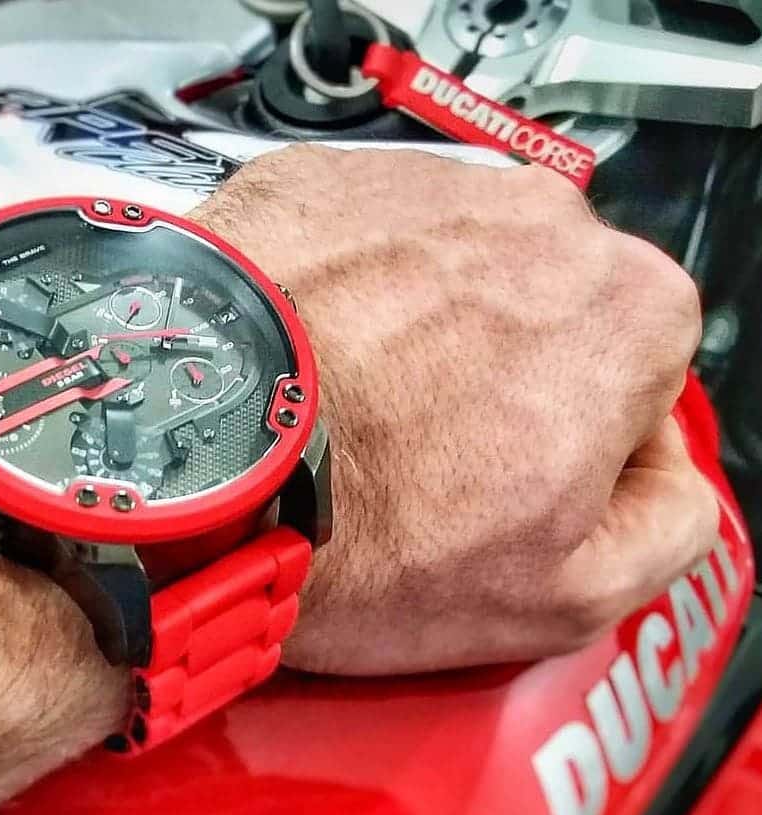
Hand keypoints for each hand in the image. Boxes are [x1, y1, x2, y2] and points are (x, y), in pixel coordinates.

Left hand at [194, 145, 718, 673]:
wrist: (186, 472)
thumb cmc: (355, 533)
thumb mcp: (561, 595)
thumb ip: (664, 527)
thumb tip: (656, 483)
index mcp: (625, 318)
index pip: (637, 386)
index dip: (574, 454)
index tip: (507, 487)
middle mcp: (536, 227)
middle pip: (542, 323)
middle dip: (497, 392)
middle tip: (416, 464)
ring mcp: (421, 192)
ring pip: (450, 284)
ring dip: (414, 344)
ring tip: (350, 424)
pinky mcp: (318, 184)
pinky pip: (355, 254)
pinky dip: (339, 306)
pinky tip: (305, 375)